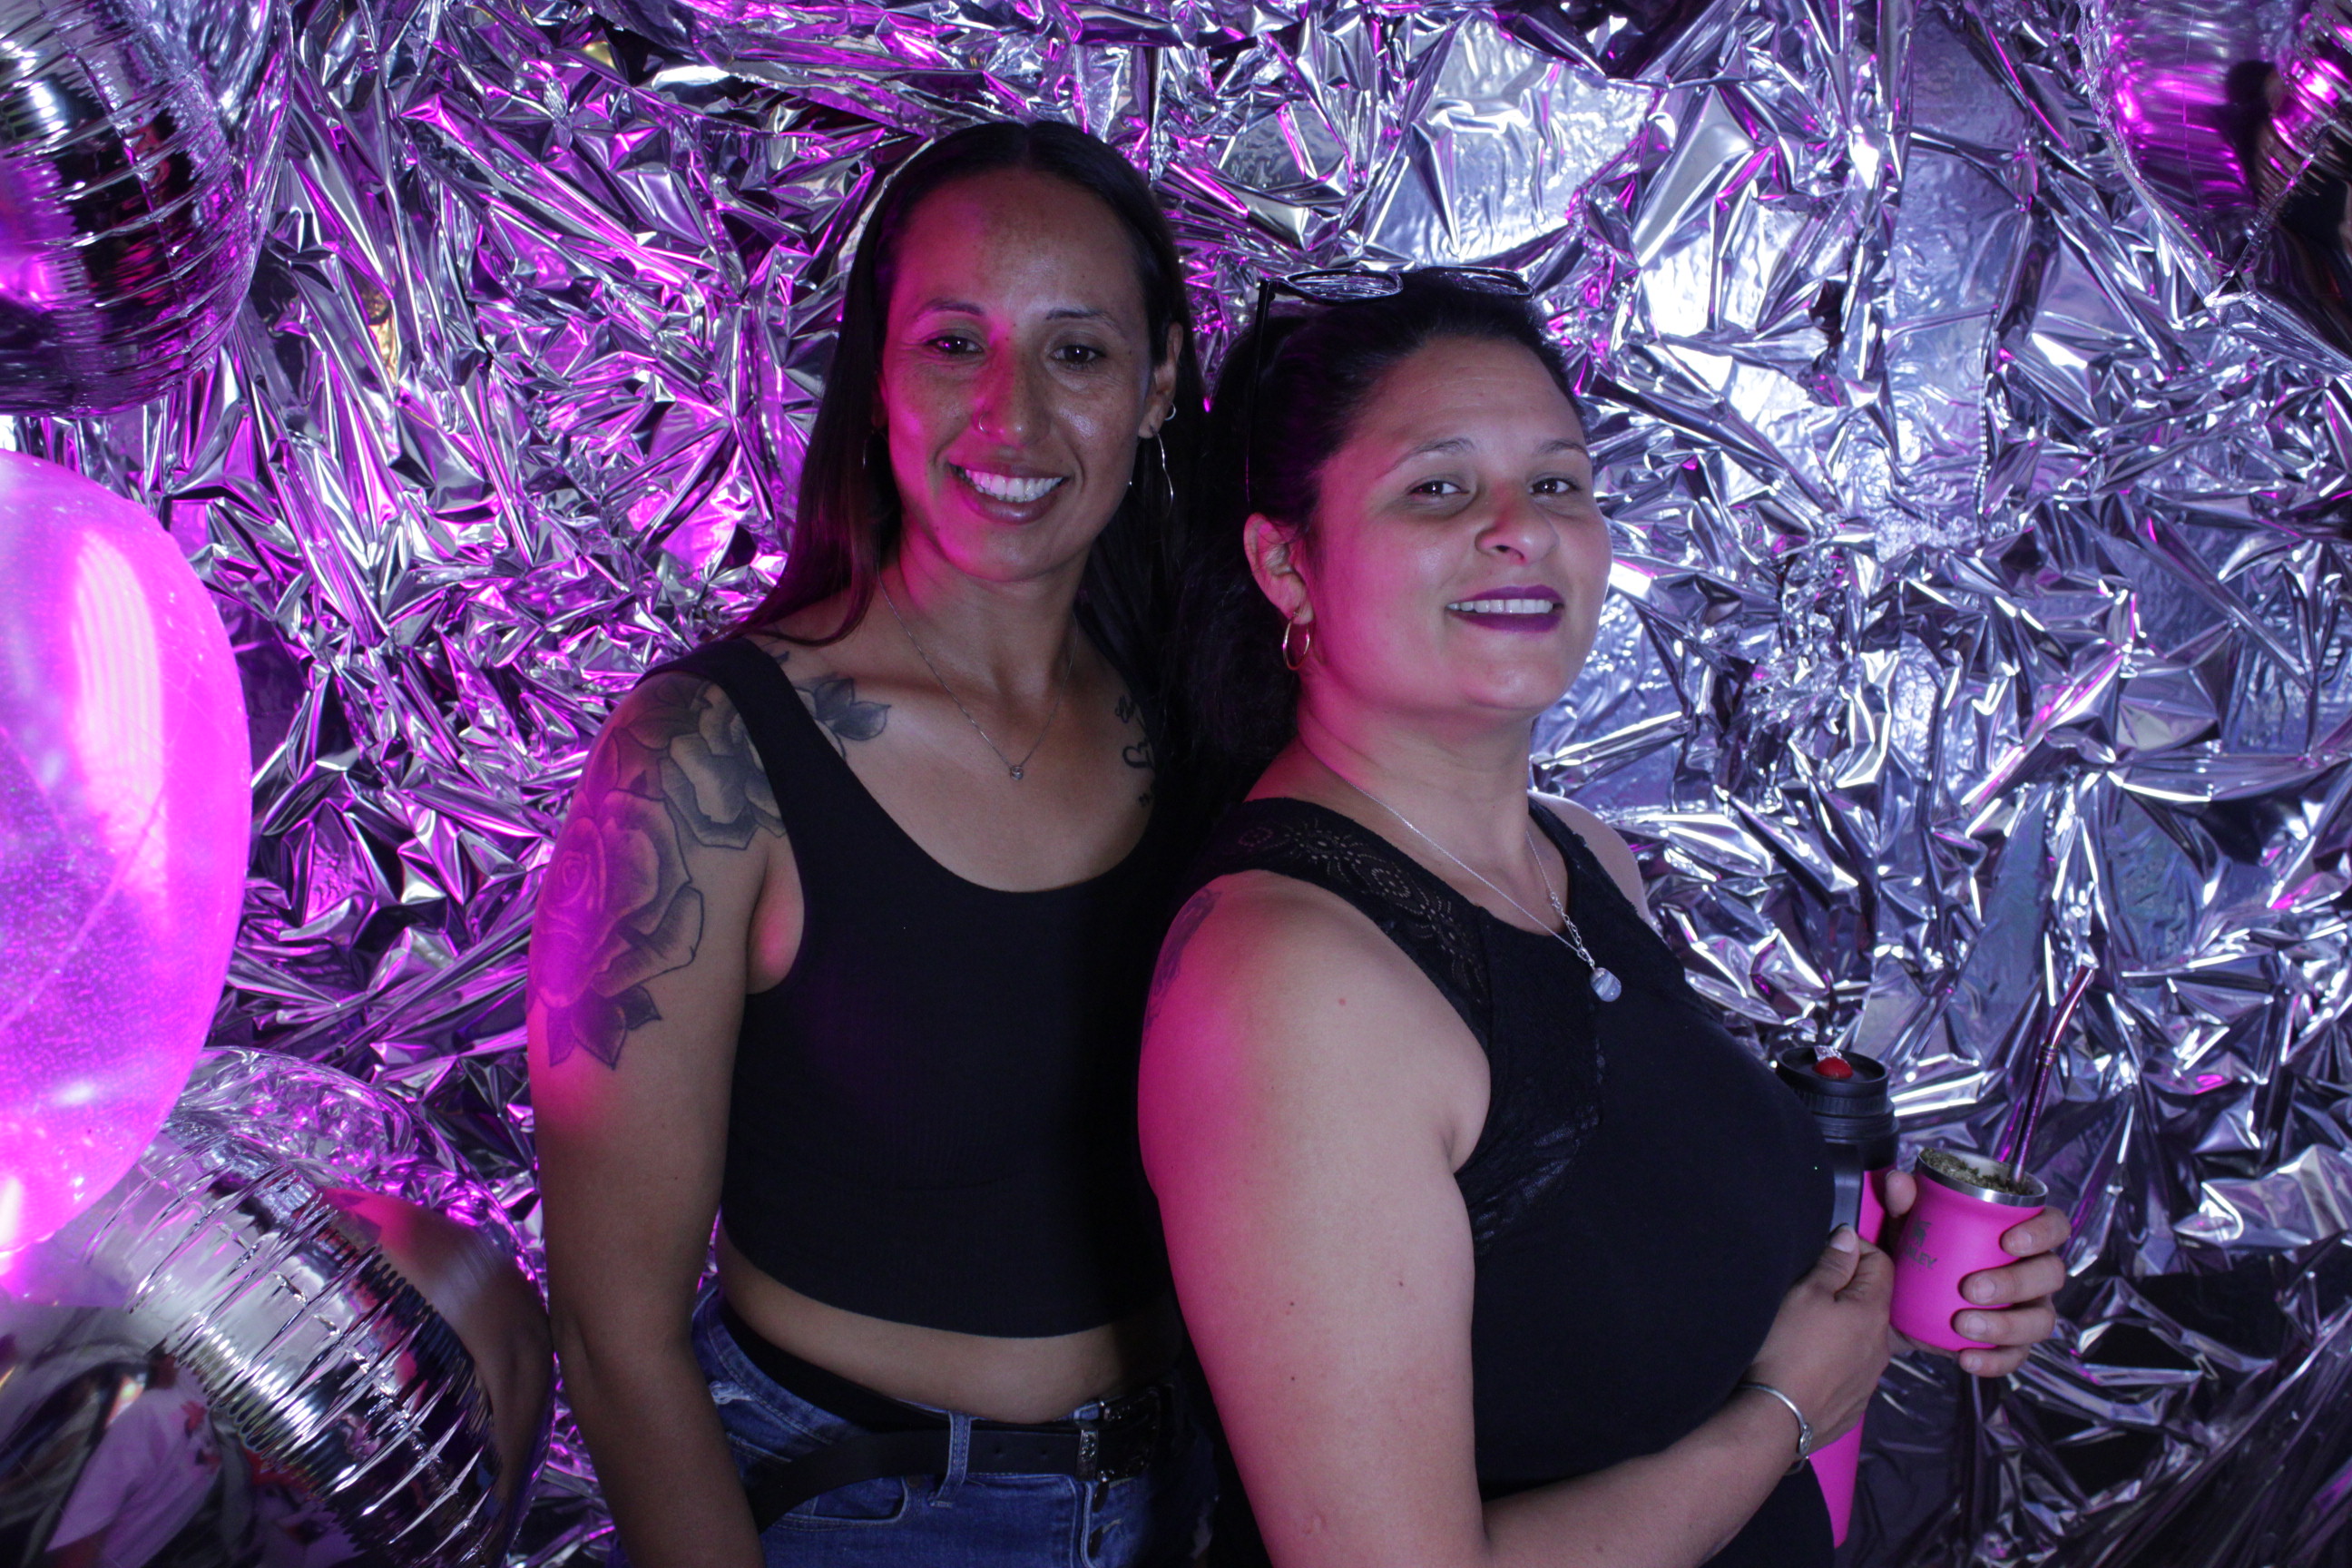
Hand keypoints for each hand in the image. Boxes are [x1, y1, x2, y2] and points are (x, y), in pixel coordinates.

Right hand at [1747, 1227, 1891, 1447]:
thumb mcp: (1805, 1294)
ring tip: (1806, 1327)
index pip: (1882, 1263)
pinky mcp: (1854, 1402)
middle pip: (1873, 1301)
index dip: (1856, 1249)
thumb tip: (1850, 1238)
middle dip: (1847, 1288)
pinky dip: (1836, 1356)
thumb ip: (1832, 1265)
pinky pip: (1852, 1367)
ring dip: (1842, 1325)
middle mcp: (1882, 1345)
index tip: (1827, 1251)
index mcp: (1873, 1313)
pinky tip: (1809, 1361)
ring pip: (1862, 1337)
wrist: (1776, 1419)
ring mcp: (1870, 1378)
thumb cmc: (1788, 1349)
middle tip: (1809, 1288)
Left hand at [1880, 1169, 2070, 1375]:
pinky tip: (1967, 1358)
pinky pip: (2016, 1356)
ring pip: (2040, 1320)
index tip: (2009, 1241)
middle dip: (2015, 1282)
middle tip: (1972, 1288)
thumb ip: (1907, 1204)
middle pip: (2050, 1274)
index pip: (2054, 1226)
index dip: (2042, 1232)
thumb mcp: (1911, 1227)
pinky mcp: (2011, 1344)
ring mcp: (2028, 1309)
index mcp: (2021, 1235)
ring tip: (1964, 1325)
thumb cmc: (1924, 1252)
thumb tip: (1899, 1181)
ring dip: (2005, 1325)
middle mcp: (2033, 1272)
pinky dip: (1994, 1360)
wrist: (1901, 1301)